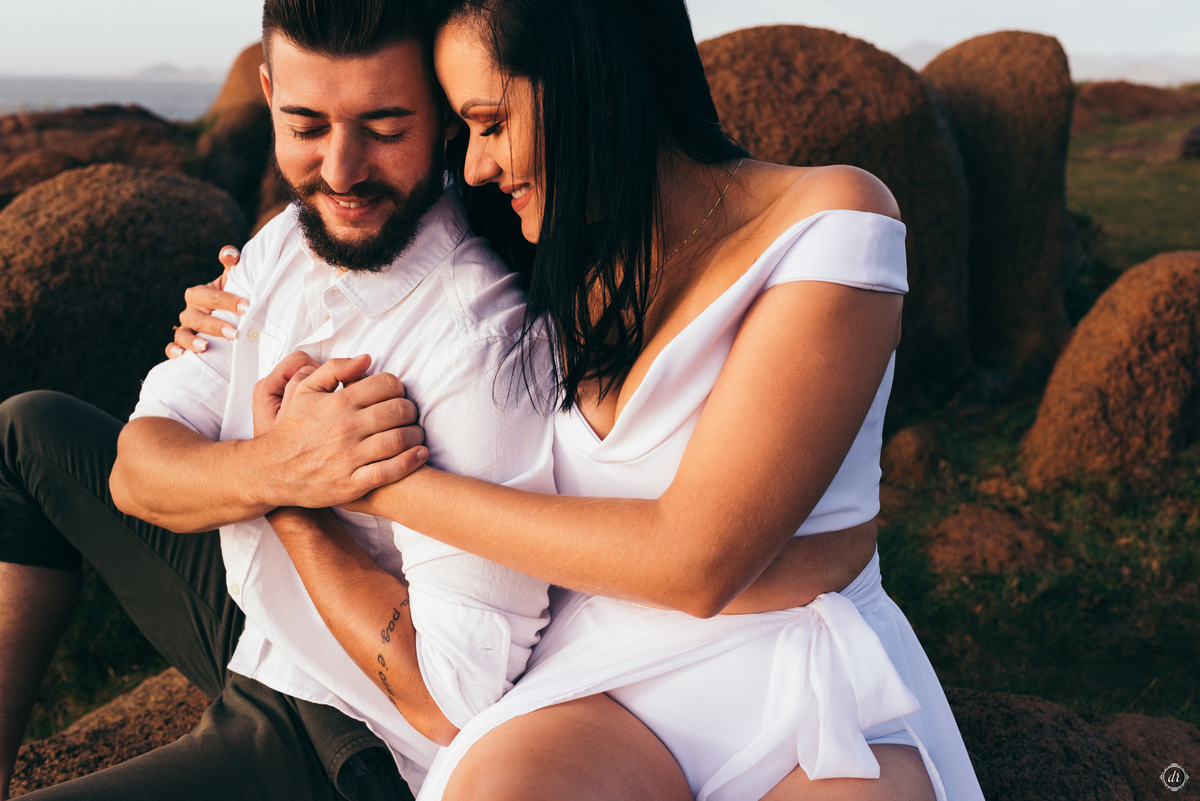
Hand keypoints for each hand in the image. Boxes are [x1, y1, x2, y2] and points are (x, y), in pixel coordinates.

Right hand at [167, 245, 249, 358]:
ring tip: (206, 346)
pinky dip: (174, 351)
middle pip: (197, 317)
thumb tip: (229, 254)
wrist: (227, 316)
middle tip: (234, 333)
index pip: (211, 295)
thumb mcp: (232, 280)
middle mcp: (191, 310)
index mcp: (200, 294)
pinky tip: (181, 356)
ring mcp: (185, 328)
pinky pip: (172, 347)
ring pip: (183, 333)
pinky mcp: (182, 344)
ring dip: (192, 340)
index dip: (227, 300)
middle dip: (215, 325)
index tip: (247, 307)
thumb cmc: (231, 296)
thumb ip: (232, 264)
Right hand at [257, 353, 428, 507]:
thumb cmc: (293, 428)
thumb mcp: (304, 391)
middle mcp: (346, 427)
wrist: (272, 469)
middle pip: (399, 411)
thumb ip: (335, 369)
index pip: (387, 385)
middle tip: (409, 415)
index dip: (398, 387)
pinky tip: (420, 454)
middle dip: (410, 410)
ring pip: (400, 439)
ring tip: (415, 433)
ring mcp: (350, 457)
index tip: (397, 395)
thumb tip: (367, 359)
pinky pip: (392, 470)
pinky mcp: (352, 483)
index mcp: (338, 402)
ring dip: (415, 434)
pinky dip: (412, 460)